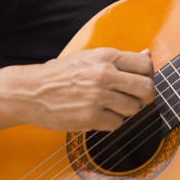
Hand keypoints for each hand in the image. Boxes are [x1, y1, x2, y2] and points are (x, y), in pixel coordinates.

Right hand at [20, 48, 154, 131]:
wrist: (31, 92)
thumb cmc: (62, 74)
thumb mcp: (90, 57)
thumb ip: (119, 59)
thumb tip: (147, 55)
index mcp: (106, 56)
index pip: (146, 65)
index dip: (148, 76)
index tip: (140, 82)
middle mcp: (104, 74)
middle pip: (146, 89)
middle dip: (144, 97)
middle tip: (135, 100)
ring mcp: (97, 96)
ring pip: (134, 109)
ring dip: (126, 111)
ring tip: (111, 107)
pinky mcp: (90, 117)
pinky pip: (117, 124)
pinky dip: (111, 123)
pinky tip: (99, 116)